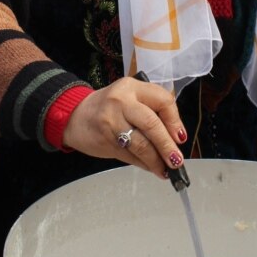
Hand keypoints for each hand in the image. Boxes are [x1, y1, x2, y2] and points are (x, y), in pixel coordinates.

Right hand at [63, 77, 186, 177]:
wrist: (74, 116)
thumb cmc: (108, 107)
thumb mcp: (130, 99)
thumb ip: (151, 112)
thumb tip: (175, 139)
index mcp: (132, 87)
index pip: (163, 101)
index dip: (175, 121)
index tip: (181, 137)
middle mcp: (121, 101)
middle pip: (152, 124)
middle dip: (167, 145)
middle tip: (177, 161)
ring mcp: (111, 121)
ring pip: (140, 144)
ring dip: (155, 160)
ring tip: (165, 170)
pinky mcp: (105, 140)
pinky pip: (129, 155)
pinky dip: (143, 164)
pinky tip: (150, 168)